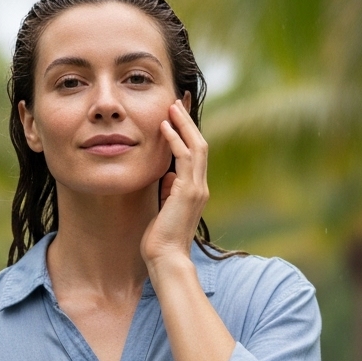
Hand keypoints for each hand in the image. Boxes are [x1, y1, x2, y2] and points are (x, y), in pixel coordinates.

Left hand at [141, 97, 208, 271]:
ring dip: (183, 125)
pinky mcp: (188, 192)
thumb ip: (169, 190)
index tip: (176, 116)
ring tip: (171, 107)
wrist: (166, 258)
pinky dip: (175, 141)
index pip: (195, 154)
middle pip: (200, 144)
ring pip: (196, 147)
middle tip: (175, 103)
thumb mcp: (164, 208)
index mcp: (195, 190)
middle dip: (188, 122)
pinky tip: (165, 127)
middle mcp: (200, 187)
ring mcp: (197, 189)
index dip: (187, 133)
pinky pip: (185, 159)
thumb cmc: (161, 238)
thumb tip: (167, 174)